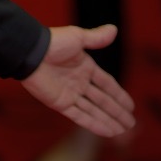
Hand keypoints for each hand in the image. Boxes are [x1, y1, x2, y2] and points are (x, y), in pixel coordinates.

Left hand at [21, 24, 135, 136]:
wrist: (30, 53)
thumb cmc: (52, 43)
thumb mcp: (77, 37)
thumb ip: (96, 37)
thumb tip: (114, 29)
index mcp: (85, 67)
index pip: (107, 84)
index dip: (119, 95)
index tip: (131, 107)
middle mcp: (78, 82)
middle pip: (103, 100)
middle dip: (117, 112)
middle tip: (131, 123)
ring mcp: (70, 94)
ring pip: (94, 110)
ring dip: (109, 120)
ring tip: (123, 131)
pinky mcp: (60, 103)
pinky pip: (80, 116)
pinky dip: (94, 124)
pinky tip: (108, 131)